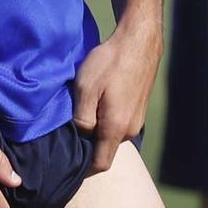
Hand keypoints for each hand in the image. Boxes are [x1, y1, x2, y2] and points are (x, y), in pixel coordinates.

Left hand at [72, 14, 162, 173]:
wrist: (139, 40)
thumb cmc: (110, 62)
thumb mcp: (85, 89)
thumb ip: (81, 119)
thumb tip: (81, 135)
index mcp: (116, 128)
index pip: (100, 164)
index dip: (83, 166)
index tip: (68, 156)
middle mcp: (130, 129)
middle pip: (106, 148)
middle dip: (89, 141)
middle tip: (72, 120)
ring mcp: (138, 119)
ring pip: (112, 133)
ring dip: (99, 126)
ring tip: (87, 104)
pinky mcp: (139, 108)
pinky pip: (120, 122)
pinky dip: (108, 116)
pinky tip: (101, 97)